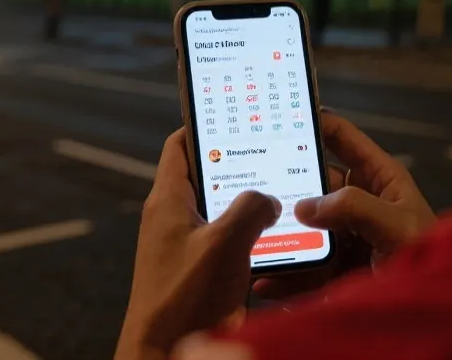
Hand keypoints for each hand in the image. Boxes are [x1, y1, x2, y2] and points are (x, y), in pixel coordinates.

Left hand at [116, 129, 280, 359]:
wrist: (164, 355)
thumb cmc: (183, 300)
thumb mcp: (223, 244)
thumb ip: (250, 209)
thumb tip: (267, 198)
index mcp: (167, 200)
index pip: (180, 145)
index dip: (205, 126)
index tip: (235, 115)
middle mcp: (174, 219)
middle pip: (209, 176)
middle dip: (241, 166)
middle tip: (275, 153)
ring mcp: (187, 246)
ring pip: (223, 211)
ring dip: (252, 206)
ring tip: (287, 194)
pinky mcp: (201, 272)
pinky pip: (229, 243)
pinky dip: (253, 238)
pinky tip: (281, 240)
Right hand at [252, 110, 433, 299]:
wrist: (432, 314)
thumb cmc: (430, 260)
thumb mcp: (397, 226)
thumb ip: (355, 207)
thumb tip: (306, 205)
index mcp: (380, 180)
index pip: (344, 140)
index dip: (317, 122)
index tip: (284, 114)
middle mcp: (359, 205)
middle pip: (313, 185)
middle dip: (285, 185)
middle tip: (252, 183)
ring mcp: (346, 239)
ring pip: (304, 229)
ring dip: (279, 234)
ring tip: (253, 236)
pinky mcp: (337, 272)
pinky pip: (304, 269)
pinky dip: (284, 275)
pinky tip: (265, 280)